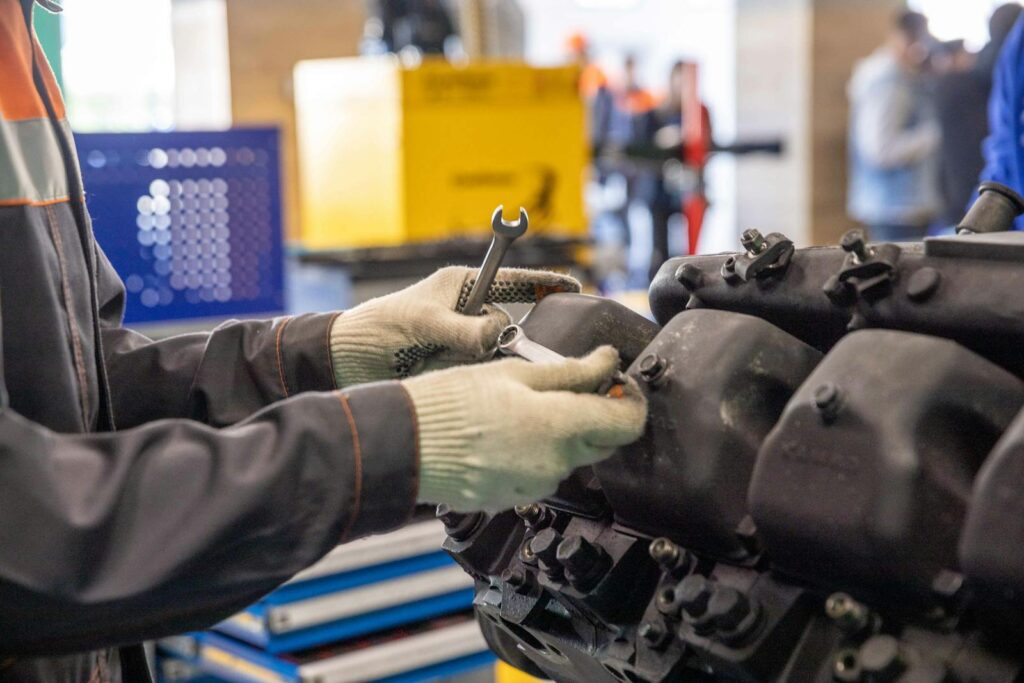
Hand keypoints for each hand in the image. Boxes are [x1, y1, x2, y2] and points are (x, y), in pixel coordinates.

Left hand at [330, 266, 578, 386]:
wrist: (344, 362)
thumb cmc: (378, 328)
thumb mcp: (422, 322)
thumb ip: (465, 329)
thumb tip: (499, 337)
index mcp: (461, 287)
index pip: (512, 283)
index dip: (543, 286)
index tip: (573, 288)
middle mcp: (466, 313)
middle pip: (505, 327)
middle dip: (491, 341)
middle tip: (464, 347)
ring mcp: (462, 342)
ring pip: (494, 354)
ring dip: (473, 361)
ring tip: (436, 359)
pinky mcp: (455, 367)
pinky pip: (479, 373)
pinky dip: (468, 376)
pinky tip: (443, 373)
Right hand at [402, 346, 647, 511]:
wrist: (407, 444)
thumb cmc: (452, 402)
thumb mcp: (515, 372)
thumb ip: (571, 372)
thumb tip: (608, 362)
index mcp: (561, 425)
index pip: (629, 423)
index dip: (633, 400)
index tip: (620, 383)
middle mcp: (557, 463)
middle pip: (604, 442)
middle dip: (598, 414)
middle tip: (573, 387)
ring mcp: (537, 485)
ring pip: (570, 458)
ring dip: (562, 434)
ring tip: (523, 407)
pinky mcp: (516, 497)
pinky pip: (541, 473)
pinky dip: (535, 453)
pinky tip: (506, 433)